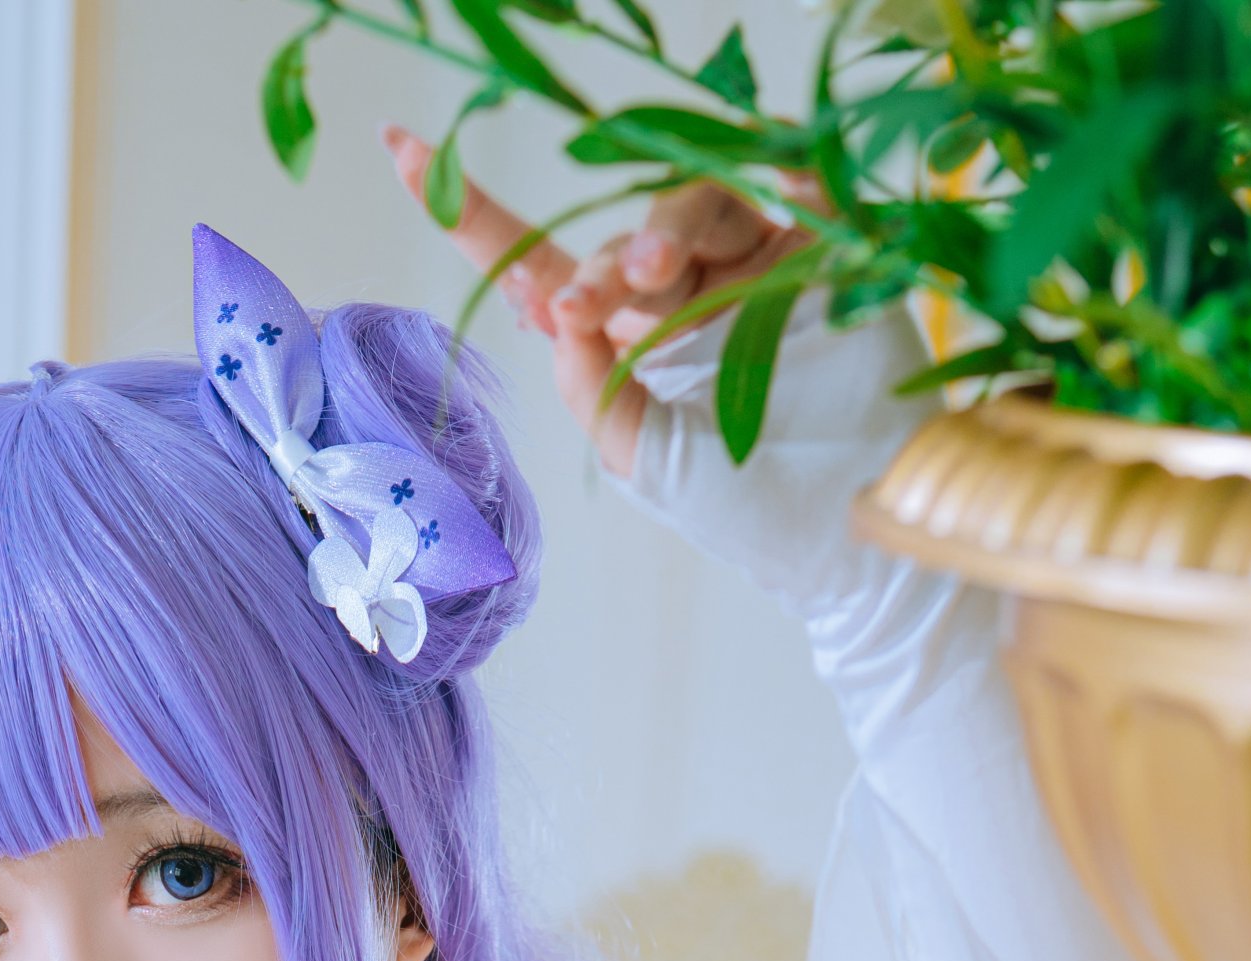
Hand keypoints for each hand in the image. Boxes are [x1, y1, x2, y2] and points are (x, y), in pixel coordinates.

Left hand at [384, 125, 792, 478]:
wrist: (851, 521)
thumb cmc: (750, 506)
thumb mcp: (641, 456)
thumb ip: (590, 385)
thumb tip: (550, 304)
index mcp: (627, 342)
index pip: (540, 265)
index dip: (475, 213)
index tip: (400, 149)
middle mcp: (682, 291)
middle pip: (616, 241)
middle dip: (596, 269)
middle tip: (587, 305)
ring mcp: (748, 259)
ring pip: (688, 204)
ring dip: (659, 233)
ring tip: (654, 278)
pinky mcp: (816, 239)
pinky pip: (770, 181)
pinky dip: (742, 194)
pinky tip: (721, 241)